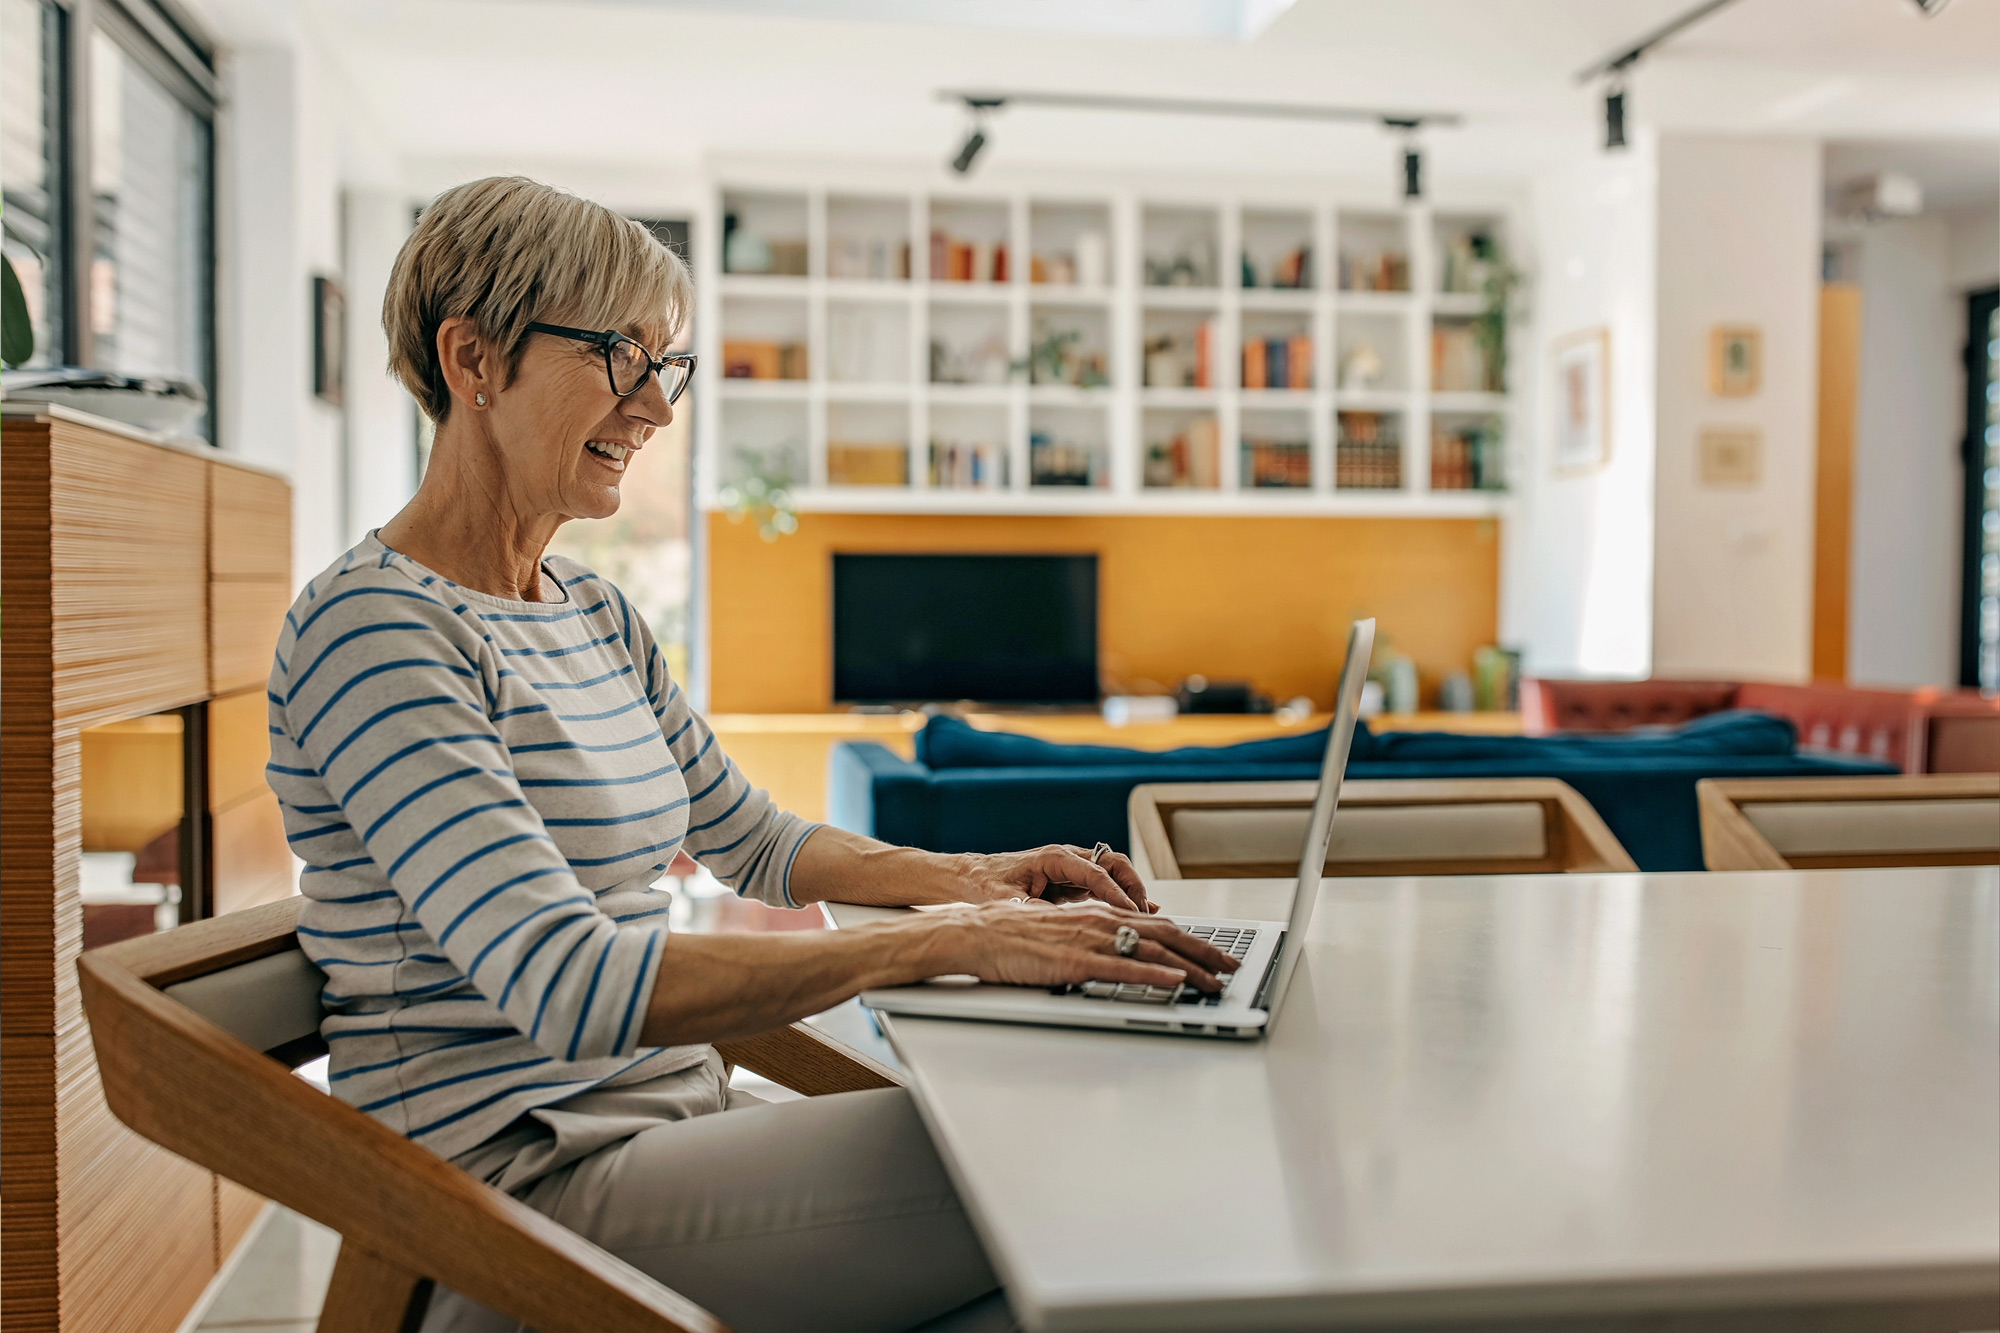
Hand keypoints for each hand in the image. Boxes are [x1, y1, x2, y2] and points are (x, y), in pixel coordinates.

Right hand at [933, 900, 1238, 991]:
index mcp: (1098, 913)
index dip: (1192, 939)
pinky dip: (1153, 975)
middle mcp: (1099, 921)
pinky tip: (1174, 983)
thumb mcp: (1061, 934)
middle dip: (1204, 951)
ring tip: (1216, 981)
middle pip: (1165, 934)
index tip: (1216, 953)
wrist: (975, 933)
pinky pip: (1122, 968)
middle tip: (1233, 967)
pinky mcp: (1073, 961)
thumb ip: (1092, 943)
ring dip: (1189, 967)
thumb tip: (1118, 958)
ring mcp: (1088, 940)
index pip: (1156, 925)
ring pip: (1151, 950)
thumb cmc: (1011, 938)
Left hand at [957, 844, 1155, 913]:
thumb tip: (1062, 924)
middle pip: (1114, 864)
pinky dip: (1118, 898)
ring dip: (1129, 891)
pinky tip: (1134, 913)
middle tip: (1144, 913)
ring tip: (1145, 915)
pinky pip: (1102, 886)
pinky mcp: (1067, 883)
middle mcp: (1065, 859)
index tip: (1130, 913)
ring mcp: (1068, 870)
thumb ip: (1035, 909)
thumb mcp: (1005, 900)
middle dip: (1133, 886)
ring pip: (1112, 873)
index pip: (1097, 872)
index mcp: (1053, 858)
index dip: (1117, 894)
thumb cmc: (980, 884)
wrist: (965, 878)